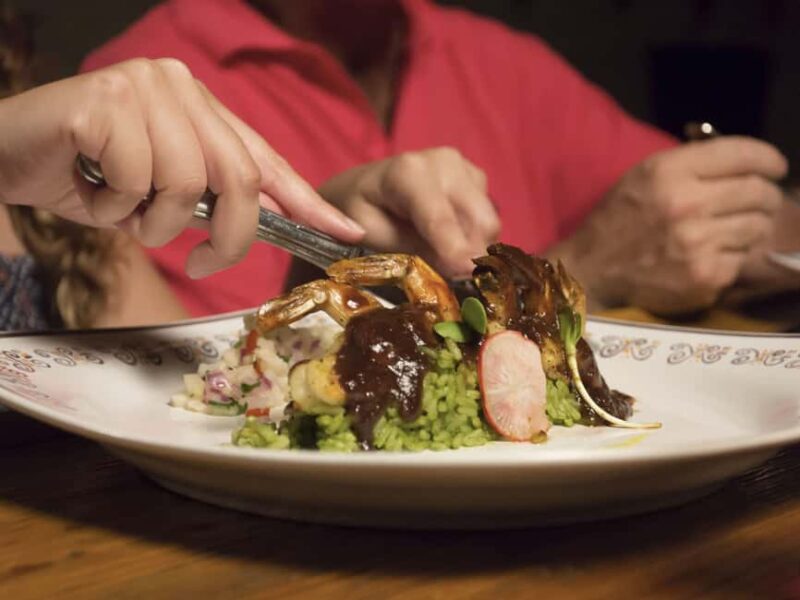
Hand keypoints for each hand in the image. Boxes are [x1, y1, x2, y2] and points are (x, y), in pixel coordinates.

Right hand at [0, 58, 363, 277]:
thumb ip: (212, 197)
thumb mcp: (163, 192)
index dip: (308, 200)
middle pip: (237, 177)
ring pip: (184, 185)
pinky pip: (136, 180)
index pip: (266, 159)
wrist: (9, 155)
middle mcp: (179, 85)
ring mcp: (142, 86)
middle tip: (203, 260)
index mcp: (201, 106)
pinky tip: (90, 184)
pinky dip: (114, 207)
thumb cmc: (90, 175)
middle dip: (227, 236)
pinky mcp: (104, 98)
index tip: (346, 230)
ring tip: (122, 206)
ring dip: (152, 221)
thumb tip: (271, 219)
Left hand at [318, 147, 499, 276]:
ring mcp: (465, 168)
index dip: (456, 251)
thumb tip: (453, 268)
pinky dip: (475, 238)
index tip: (465, 276)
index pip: (440, 218)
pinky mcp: (477, 179)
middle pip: (480, 220)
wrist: (362, 189)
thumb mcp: (372, 235)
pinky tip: (450, 241)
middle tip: (455, 281)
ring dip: (473, 249)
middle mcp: (444, 162)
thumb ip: (410, 251)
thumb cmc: (359, 212)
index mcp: (410, 172)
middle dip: (472, 256)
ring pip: (489, 223)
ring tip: (444, 259)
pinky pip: (488, 219)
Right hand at [551, 137, 786, 314]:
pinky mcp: (704, 277)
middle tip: (760, 201)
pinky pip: (741, 260)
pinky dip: (732, 257)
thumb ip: (690, 163)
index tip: (776, 167)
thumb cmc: (618, 220)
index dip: (768, 159)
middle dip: (766, 195)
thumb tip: (744, 162)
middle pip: (758, 192)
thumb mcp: (644, 176)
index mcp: (668, 172)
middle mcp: (685, 205)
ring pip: (758, 227)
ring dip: (751, 227)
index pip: (742, 154)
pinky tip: (709, 256)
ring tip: (730, 230)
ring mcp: (697, 244)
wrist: (591, 270)